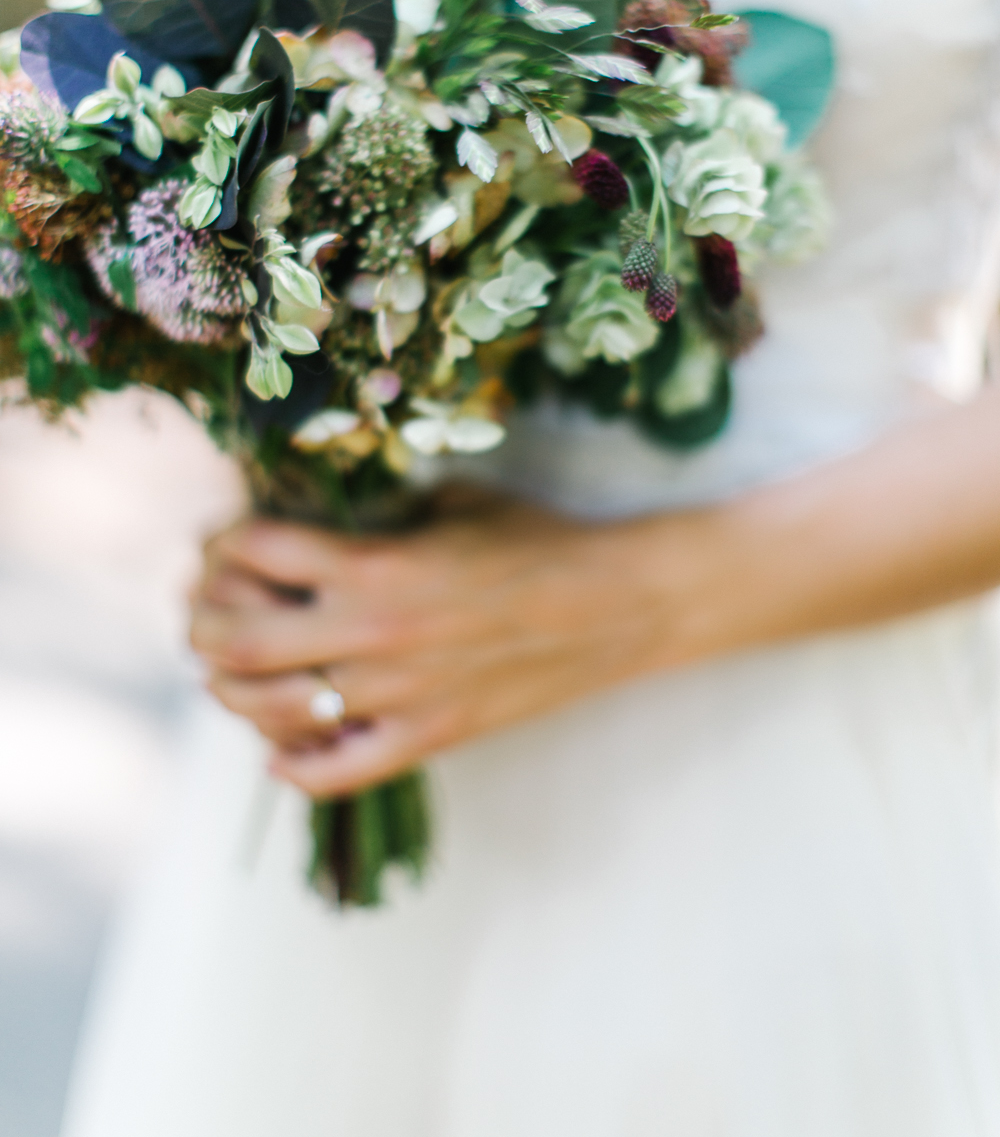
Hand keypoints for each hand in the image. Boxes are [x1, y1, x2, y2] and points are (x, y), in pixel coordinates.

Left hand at [190, 489, 676, 796]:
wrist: (616, 604)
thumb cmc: (538, 541)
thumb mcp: (454, 502)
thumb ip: (383, 513)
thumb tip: (328, 520)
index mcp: (375, 564)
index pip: (253, 551)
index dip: (222, 543)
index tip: (226, 543)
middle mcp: (372, 633)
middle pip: (234, 641)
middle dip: (202, 623)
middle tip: (206, 612)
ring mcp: (396, 696)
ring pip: (269, 711)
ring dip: (231, 691)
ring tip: (230, 674)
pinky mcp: (427, 739)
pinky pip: (332, 772)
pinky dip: (292, 765)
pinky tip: (281, 748)